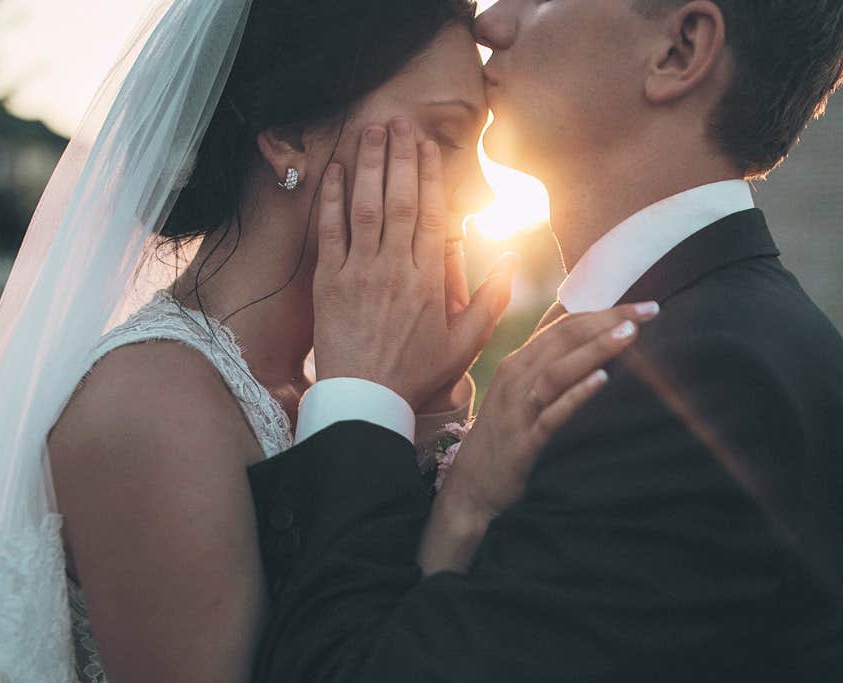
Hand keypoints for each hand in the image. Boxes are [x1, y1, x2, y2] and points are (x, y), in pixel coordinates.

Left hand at [311, 118, 514, 407]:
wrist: (365, 400)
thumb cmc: (416, 374)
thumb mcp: (465, 343)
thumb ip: (492, 299)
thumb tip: (513, 257)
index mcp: (429, 280)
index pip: (432, 214)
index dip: (430, 175)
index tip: (427, 146)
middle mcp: (395, 268)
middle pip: (400, 200)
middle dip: (400, 157)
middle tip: (398, 122)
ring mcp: (359, 272)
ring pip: (367, 207)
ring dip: (370, 165)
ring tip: (371, 131)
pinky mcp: (329, 282)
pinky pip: (331, 231)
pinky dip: (333, 199)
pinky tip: (336, 171)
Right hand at [418, 301, 661, 573]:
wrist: (469, 488)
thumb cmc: (502, 436)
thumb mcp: (521, 393)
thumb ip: (548, 366)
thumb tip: (585, 342)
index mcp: (519, 362)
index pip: (564, 324)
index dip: (603, 310)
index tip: (641, 305)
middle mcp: (516, 376)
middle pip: (565, 338)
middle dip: (608, 320)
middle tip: (649, 309)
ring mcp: (518, 407)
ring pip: (559, 368)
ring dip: (595, 349)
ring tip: (630, 334)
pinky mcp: (523, 440)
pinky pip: (552, 413)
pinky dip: (576, 393)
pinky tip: (602, 379)